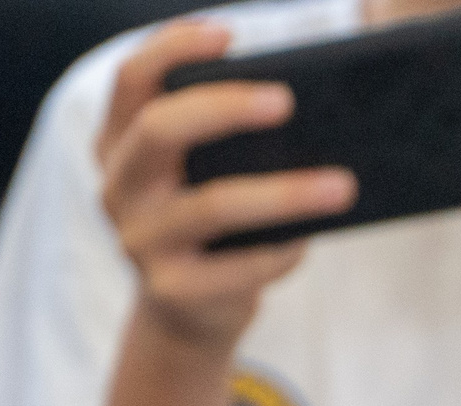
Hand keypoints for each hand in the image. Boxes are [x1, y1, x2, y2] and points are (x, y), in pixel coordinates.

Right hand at [97, 19, 356, 352]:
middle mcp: (118, 187)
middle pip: (160, 130)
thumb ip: (226, 146)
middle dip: (224, 109)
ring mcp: (140, 241)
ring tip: (342, 184)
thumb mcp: (203, 178)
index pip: (133, 80)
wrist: (189, 316)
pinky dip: (282, 251)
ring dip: (285, 193)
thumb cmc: (213, 230)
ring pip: (214, 205)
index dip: (173, 50)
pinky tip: (308, 241)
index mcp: (120, 144)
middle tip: (287, 101)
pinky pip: (241, 266)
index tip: (227, 34)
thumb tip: (310, 119)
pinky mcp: (173, 290)